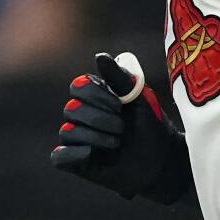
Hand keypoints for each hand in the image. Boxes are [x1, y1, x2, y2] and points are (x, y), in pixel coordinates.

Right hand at [51, 53, 190, 203]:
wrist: (161, 160)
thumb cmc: (150, 125)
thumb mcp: (138, 98)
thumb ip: (119, 77)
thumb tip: (100, 56)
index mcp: (95, 97)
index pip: (78, 87)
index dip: (96, 95)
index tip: (119, 104)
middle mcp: (82, 116)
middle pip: (71, 109)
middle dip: (99, 118)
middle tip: (122, 127)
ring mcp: (78, 140)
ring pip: (68, 132)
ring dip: (95, 137)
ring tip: (117, 143)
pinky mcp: (76, 163)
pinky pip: (58, 157)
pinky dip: (72, 154)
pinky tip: (91, 153)